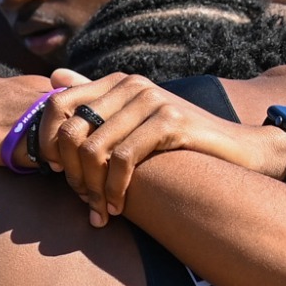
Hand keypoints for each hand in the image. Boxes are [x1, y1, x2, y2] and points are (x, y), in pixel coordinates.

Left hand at [33, 71, 275, 222]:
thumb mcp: (135, 123)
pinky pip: (123, 159)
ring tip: (102, 211)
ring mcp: (151, 99)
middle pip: (71, 131)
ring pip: (94, 150)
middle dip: (71, 174)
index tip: (57, 173)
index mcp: (117, 83)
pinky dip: (115, 189)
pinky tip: (119, 206)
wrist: (236, 151)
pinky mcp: (169, 120)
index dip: (49, 142)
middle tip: (84, 201)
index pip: (57, 105)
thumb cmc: (179, 145)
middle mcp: (131, 84)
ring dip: (93, 189)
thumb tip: (53, 75)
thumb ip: (95, 99)